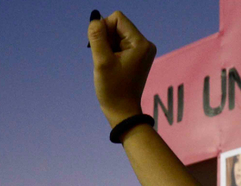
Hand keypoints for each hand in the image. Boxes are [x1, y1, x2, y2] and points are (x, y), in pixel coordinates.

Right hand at [88, 11, 156, 126]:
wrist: (122, 112)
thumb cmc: (113, 89)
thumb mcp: (101, 61)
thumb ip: (97, 36)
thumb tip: (95, 18)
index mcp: (141, 43)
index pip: (117, 18)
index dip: (104, 29)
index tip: (101, 48)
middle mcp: (145, 44)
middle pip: (118, 26)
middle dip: (106, 39)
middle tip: (104, 59)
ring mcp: (142, 51)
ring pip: (117, 35)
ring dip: (107, 46)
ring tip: (108, 64)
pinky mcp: (138, 57)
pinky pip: (120, 44)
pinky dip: (111, 51)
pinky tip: (111, 66)